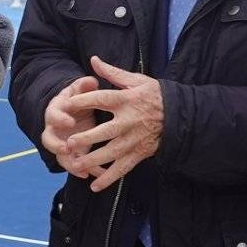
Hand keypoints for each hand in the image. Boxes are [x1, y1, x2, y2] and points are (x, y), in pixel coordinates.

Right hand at [41, 76, 100, 175]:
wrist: (74, 111)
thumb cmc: (77, 99)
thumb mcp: (80, 90)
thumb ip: (84, 85)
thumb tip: (91, 81)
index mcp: (56, 112)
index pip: (53, 116)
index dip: (60, 119)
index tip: (69, 121)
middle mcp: (55, 130)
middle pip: (49, 141)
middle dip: (57, 146)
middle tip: (67, 149)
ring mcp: (61, 144)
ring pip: (61, 157)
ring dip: (70, 164)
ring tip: (83, 170)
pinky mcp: (72, 154)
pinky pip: (76, 165)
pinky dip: (86, 170)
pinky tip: (98, 174)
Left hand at [60, 57, 164, 192]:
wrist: (180, 114)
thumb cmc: (154, 95)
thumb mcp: (136, 80)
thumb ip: (112, 73)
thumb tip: (93, 60)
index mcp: (126, 100)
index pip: (100, 99)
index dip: (82, 102)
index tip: (65, 105)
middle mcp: (129, 121)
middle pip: (104, 131)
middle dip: (86, 138)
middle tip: (68, 143)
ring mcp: (134, 139)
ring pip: (111, 153)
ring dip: (93, 160)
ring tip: (76, 165)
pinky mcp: (139, 153)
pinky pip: (123, 168)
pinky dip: (109, 178)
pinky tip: (95, 186)